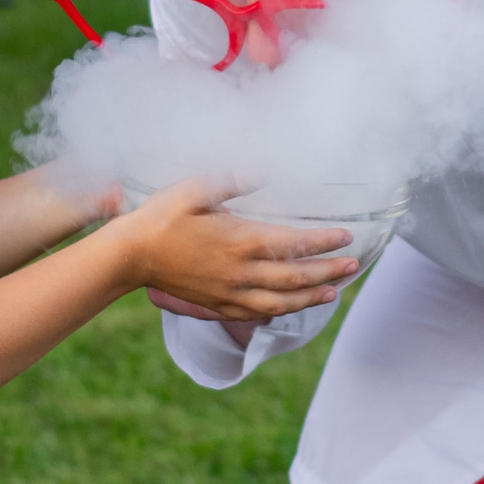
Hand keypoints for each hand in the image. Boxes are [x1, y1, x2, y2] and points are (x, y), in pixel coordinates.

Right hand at [109, 177, 355, 320]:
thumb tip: (263, 169)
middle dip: (328, 271)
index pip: (293, 243)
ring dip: (310, 297)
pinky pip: (255, 314)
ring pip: (280, 302)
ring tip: (333, 292)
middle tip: (353, 266)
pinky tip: (289, 308)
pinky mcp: (216, 305)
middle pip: (295, 277)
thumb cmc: (161, 217)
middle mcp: (240, 272)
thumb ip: (230, 181)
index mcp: (240, 241)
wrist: (130, 256)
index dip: (323, 241)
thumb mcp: (195, 189)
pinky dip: (279, 312)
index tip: (346, 237)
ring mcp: (229, 293)